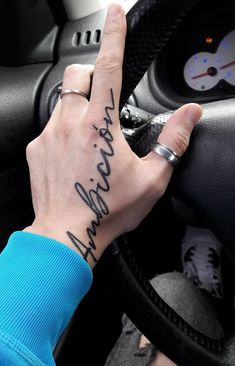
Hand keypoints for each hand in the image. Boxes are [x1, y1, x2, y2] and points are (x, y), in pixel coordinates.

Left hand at [25, 4, 201, 267]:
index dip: (113, 36)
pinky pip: (49, 128)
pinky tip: (72, 156)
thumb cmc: (108, 209)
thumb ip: (173, 141)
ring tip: (89, 139)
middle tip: (102, 103)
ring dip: (77, 109)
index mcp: (100, 125)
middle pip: (77, 77)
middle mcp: (70, 123)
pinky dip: (63, 132)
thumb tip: (190, 115)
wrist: (67, 233)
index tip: (113, 14)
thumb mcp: (152, 178)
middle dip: (91, 79)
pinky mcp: (35, 150)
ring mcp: (48, 136)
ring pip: (61, 102)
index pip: (108, 66)